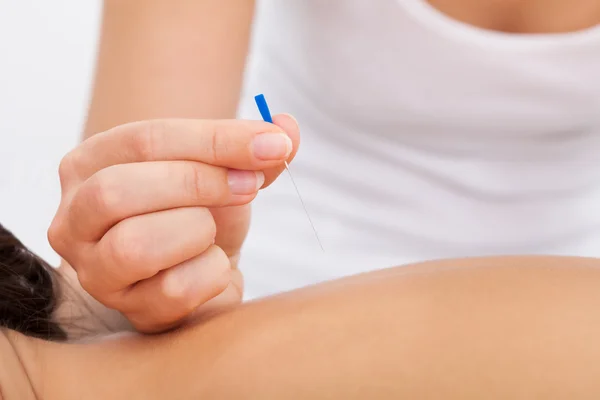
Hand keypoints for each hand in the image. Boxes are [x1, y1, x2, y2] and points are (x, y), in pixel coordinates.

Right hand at [48, 115, 299, 332]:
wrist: (201, 269)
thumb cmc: (201, 211)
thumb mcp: (225, 170)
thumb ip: (252, 149)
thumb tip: (287, 126)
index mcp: (90, 165)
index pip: (144, 141)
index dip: (214, 140)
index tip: (273, 144)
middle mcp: (75, 218)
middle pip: (119, 190)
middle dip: (198, 183)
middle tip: (248, 187)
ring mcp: (95, 271)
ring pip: (136, 245)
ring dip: (198, 231)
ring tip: (213, 231)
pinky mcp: (130, 311)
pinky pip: (175, 290)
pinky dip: (213, 273)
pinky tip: (214, 265)